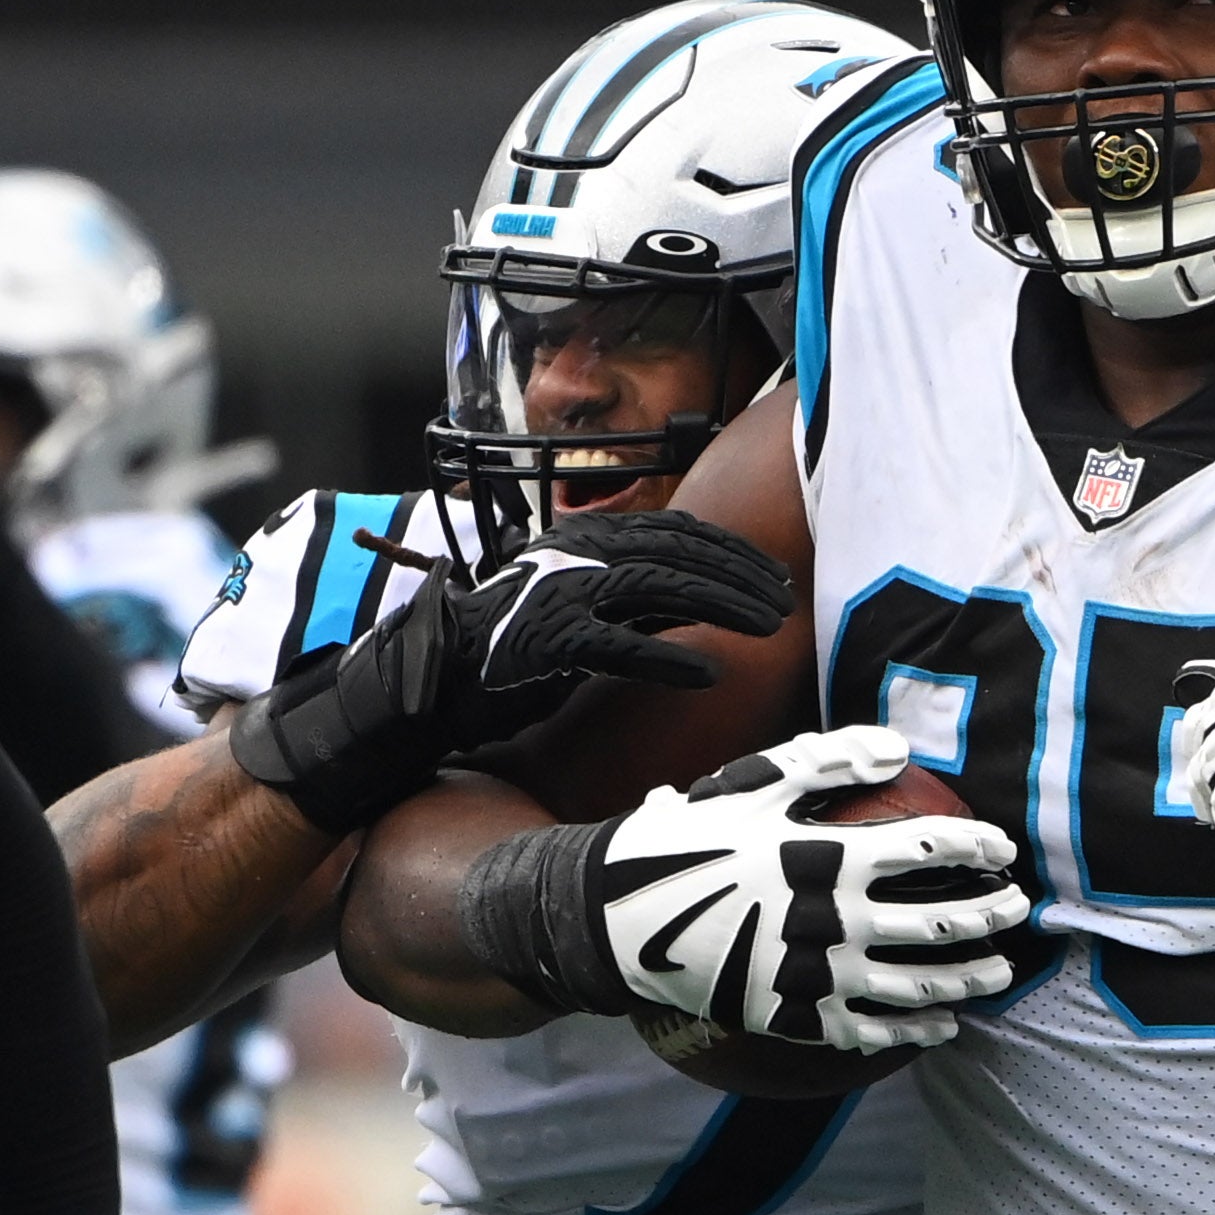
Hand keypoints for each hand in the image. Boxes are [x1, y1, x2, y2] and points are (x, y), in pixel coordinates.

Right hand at [230, 508, 794, 837]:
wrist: (427, 683)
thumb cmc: (509, 651)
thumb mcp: (580, 610)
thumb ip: (633, 597)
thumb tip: (703, 600)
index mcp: (582, 538)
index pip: (675, 531)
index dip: (732, 552)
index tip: (776, 576)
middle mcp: (572, 555)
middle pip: (679, 553)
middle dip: (741, 575)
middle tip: (787, 602)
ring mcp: (558, 594)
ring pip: (660, 588)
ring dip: (722, 606)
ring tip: (770, 628)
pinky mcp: (544, 642)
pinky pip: (619, 646)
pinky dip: (668, 659)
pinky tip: (709, 676)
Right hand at [538, 725, 1025, 1052]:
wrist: (614, 917)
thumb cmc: (688, 837)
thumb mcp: (750, 782)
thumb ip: (828, 759)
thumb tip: (901, 749)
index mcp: (826, 857)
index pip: (927, 847)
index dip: (976, 846)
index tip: (1002, 850)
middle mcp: (831, 922)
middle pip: (938, 921)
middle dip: (990, 916)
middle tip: (1017, 910)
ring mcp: (814, 979)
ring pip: (916, 985)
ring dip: (968, 979)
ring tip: (998, 973)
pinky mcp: (793, 1019)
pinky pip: (870, 1032)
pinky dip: (914, 1032)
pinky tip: (942, 1026)